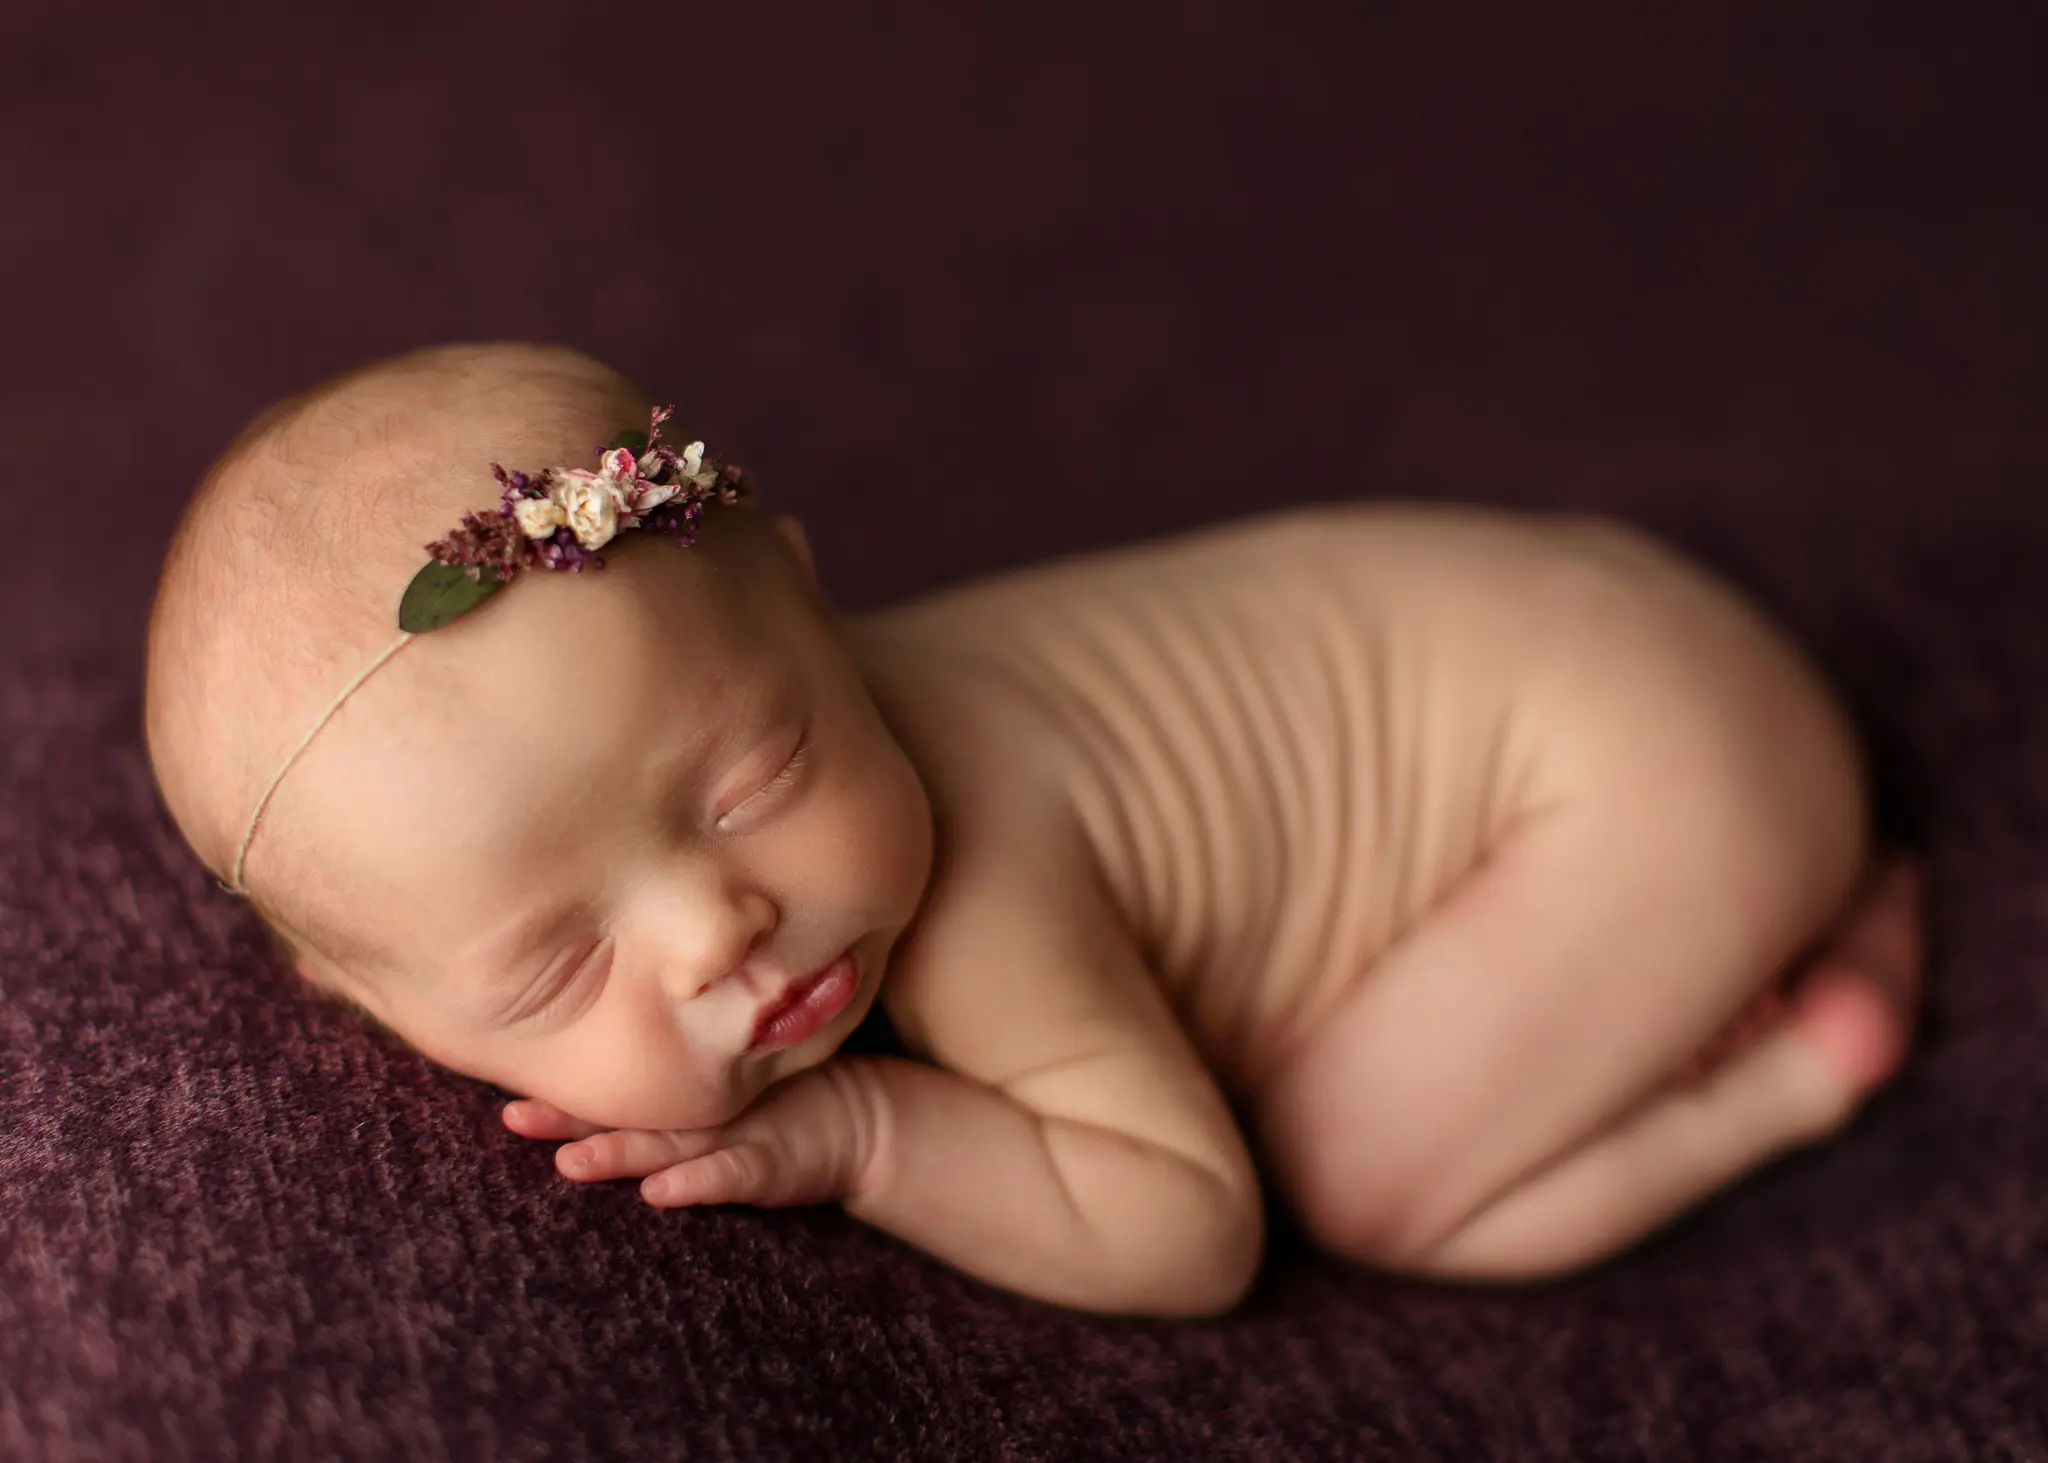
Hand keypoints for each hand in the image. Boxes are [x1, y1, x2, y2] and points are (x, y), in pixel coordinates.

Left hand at [501, 1062, 877, 1209]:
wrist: (862, 1119)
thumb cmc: (780, 1104)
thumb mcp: (719, 1099)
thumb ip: (667, 1093)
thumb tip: (587, 1087)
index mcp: (682, 1100)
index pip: (613, 1097)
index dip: (563, 1097)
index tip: (505, 1095)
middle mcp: (700, 1113)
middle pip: (626, 1116)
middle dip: (570, 1119)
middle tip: (514, 1118)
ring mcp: (736, 1134)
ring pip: (668, 1144)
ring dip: (620, 1153)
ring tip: (571, 1162)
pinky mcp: (772, 1163)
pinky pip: (729, 1175)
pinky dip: (696, 1183)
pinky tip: (659, 1194)